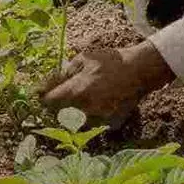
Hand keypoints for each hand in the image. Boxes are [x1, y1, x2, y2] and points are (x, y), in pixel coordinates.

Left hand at [40, 42, 174, 125]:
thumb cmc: (111, 61)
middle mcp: (85, 108)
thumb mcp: (84, 58)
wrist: (140, 70)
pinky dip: (92, 118)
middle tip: (66, 97)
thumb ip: (65, 72)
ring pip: (77, 122)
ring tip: (85, 100)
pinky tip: (98, 105)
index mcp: (76, 90)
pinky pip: (94, 125)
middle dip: (60, 107)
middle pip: (61, 114)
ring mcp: (98, 117)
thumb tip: (49, 84)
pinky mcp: (110, 123)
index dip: (44, 98)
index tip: (43, 96)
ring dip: (75, 115)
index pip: (49, 102)